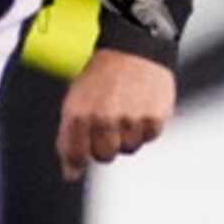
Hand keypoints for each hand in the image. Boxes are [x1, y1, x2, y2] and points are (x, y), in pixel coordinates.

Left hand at [55, 47, 174, 177]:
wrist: (133, 48)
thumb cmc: (101, 77)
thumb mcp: (75, 101)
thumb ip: (68, 139)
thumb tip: (71, 175)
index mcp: (79, 113)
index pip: (76, 155)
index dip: (78, 158)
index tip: (82, 154)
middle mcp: (104, 118)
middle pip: (104, 157)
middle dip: (105, 144)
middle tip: (108, 122)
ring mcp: (130, 119)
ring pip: (128, 149)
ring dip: (127, 135)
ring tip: (126, 109)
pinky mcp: (154, 117)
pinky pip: (149, 137)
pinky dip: (145, 126)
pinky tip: (141, 106)